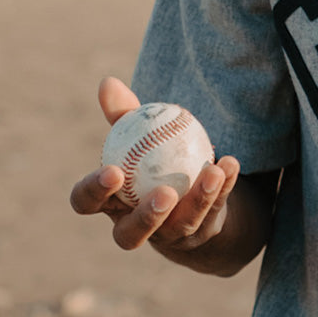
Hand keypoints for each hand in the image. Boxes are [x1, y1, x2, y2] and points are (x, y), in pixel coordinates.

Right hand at [70, 76, 240, 257]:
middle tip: (165, 193)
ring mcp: (168, 234)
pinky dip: (223, 186)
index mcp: (109, 202)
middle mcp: (133, 225)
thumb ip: (123, 114)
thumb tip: (108, 82)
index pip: (86, 203)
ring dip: (198, 199)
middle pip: (130, 234)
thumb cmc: (150, 159)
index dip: (93, 192)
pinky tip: (230, 164)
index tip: (112, 171)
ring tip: (211, 172)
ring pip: (180, 226)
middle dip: (146, 217)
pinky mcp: (201, 230)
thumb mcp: (136, 136)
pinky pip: (214, 209)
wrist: (186, 192)